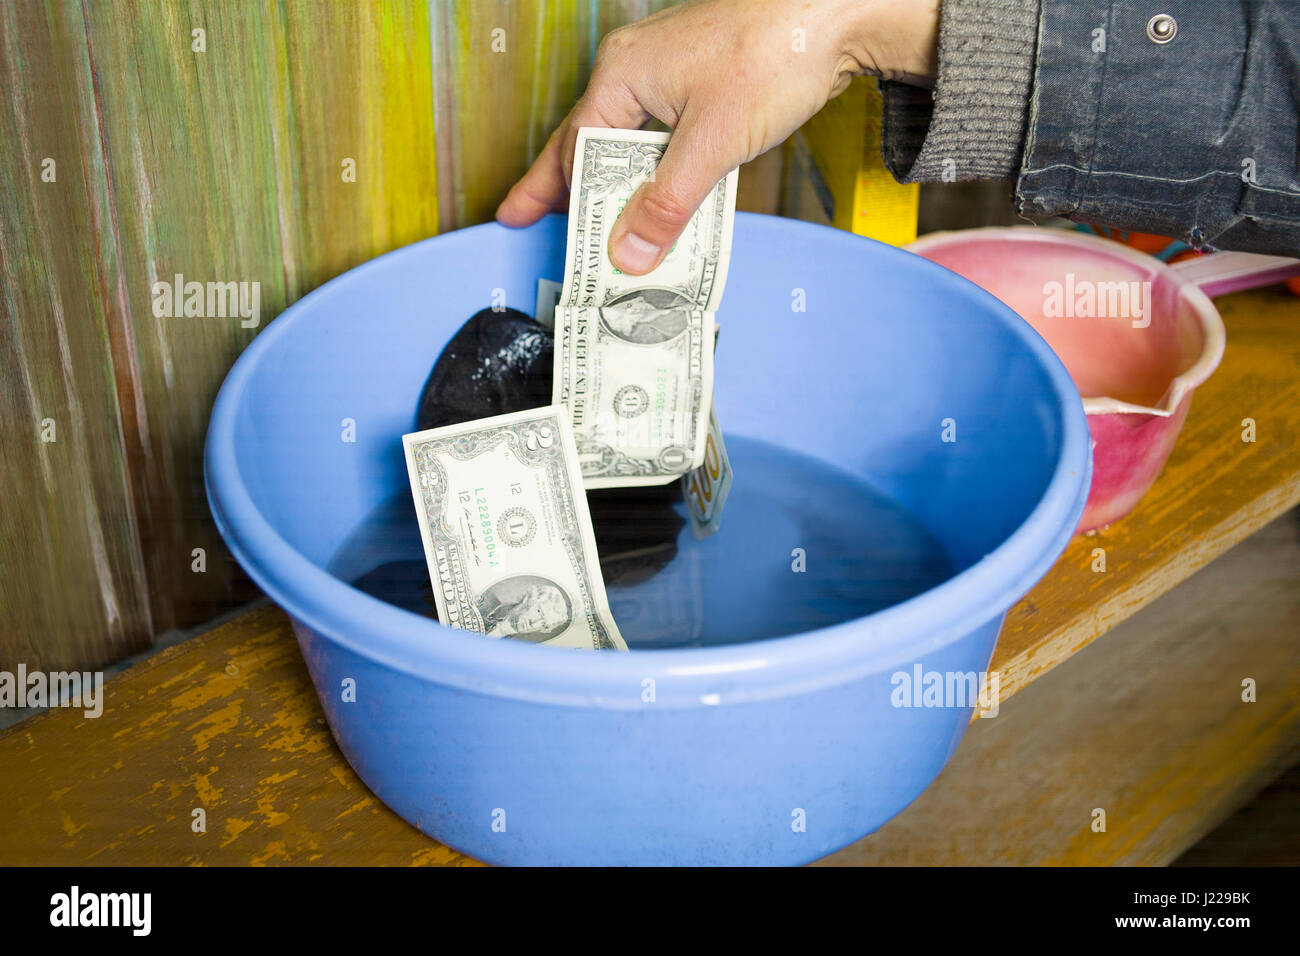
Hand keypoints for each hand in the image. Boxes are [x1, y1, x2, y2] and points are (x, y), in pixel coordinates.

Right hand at [495, 0, 939, 273]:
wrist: (838, 11)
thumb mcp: (712, 142)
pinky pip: (664, 139)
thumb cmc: (775, 53)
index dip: (553, 195)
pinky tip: (659, 202)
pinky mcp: (704, 85)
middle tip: (546, 232)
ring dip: (622, 190)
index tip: (527, 224)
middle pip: (592, 145)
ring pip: (630, 144)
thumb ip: (666, 202)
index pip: (576, 149)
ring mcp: (671, 74)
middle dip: (573, 193)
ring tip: (600, 231)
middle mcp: (638, 70)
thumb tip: (627, 251)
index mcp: (623, 74)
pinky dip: (658, 175)